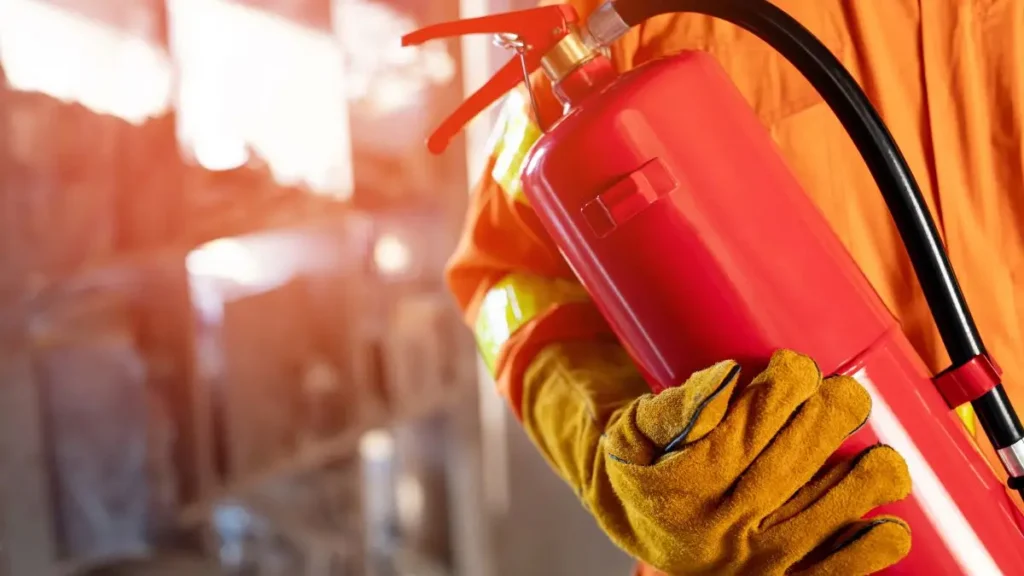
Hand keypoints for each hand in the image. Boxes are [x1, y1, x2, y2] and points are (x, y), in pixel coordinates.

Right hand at [523, 346, 910, 574]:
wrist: (635, 527)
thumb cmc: (640, 467)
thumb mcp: (630, 432)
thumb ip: (671, 407)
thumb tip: (726, 379)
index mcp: (682, 483)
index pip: (746, 425)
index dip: (785, 386)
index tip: (796, 366)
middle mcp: (719, 527)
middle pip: (792, 462)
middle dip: (831, 417)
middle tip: (845, 392)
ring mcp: (752, 561)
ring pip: (821, 518)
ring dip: (864, 482)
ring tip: (881, 455)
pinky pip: (829, 573)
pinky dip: (868, 552)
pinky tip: (889, 527)